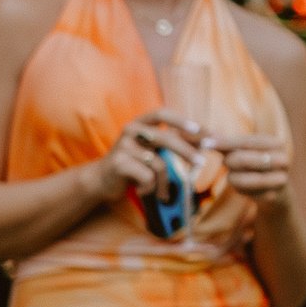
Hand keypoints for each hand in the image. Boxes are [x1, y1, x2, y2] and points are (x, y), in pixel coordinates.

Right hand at [92, 111, 208, 213]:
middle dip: (187, 152)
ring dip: (165, 182)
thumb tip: (204, 141)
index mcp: (140, 122)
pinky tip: (143, 190)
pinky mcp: (118, 163)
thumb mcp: (152, 149)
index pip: (162, 114)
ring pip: (159, 163)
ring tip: (163, 193)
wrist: (101, 180)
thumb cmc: (134, 164)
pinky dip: (150, 187)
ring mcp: (123, 146)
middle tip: (201, 163)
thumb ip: (173, 142)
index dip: (181, 121)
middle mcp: (130, 130)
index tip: (199, 130)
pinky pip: (147, 176)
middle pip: (166, 139)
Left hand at [214, 124, 293, 208]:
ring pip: (240, 178)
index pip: (246, 141)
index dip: (225, 142)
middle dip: (228, 162)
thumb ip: (226, 142)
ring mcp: (280, 179)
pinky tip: (245, 187)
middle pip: (241, 159)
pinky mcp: (272, 196)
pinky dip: (239, 189)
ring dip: (232, 177)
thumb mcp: (245, 150)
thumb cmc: (256, 164)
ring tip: (235, 176)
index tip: (206, 143)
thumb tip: (201, 132)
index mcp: (276, 143)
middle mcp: (283, 160)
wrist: (277, 189)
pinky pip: (244, 193)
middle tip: (226, 163)